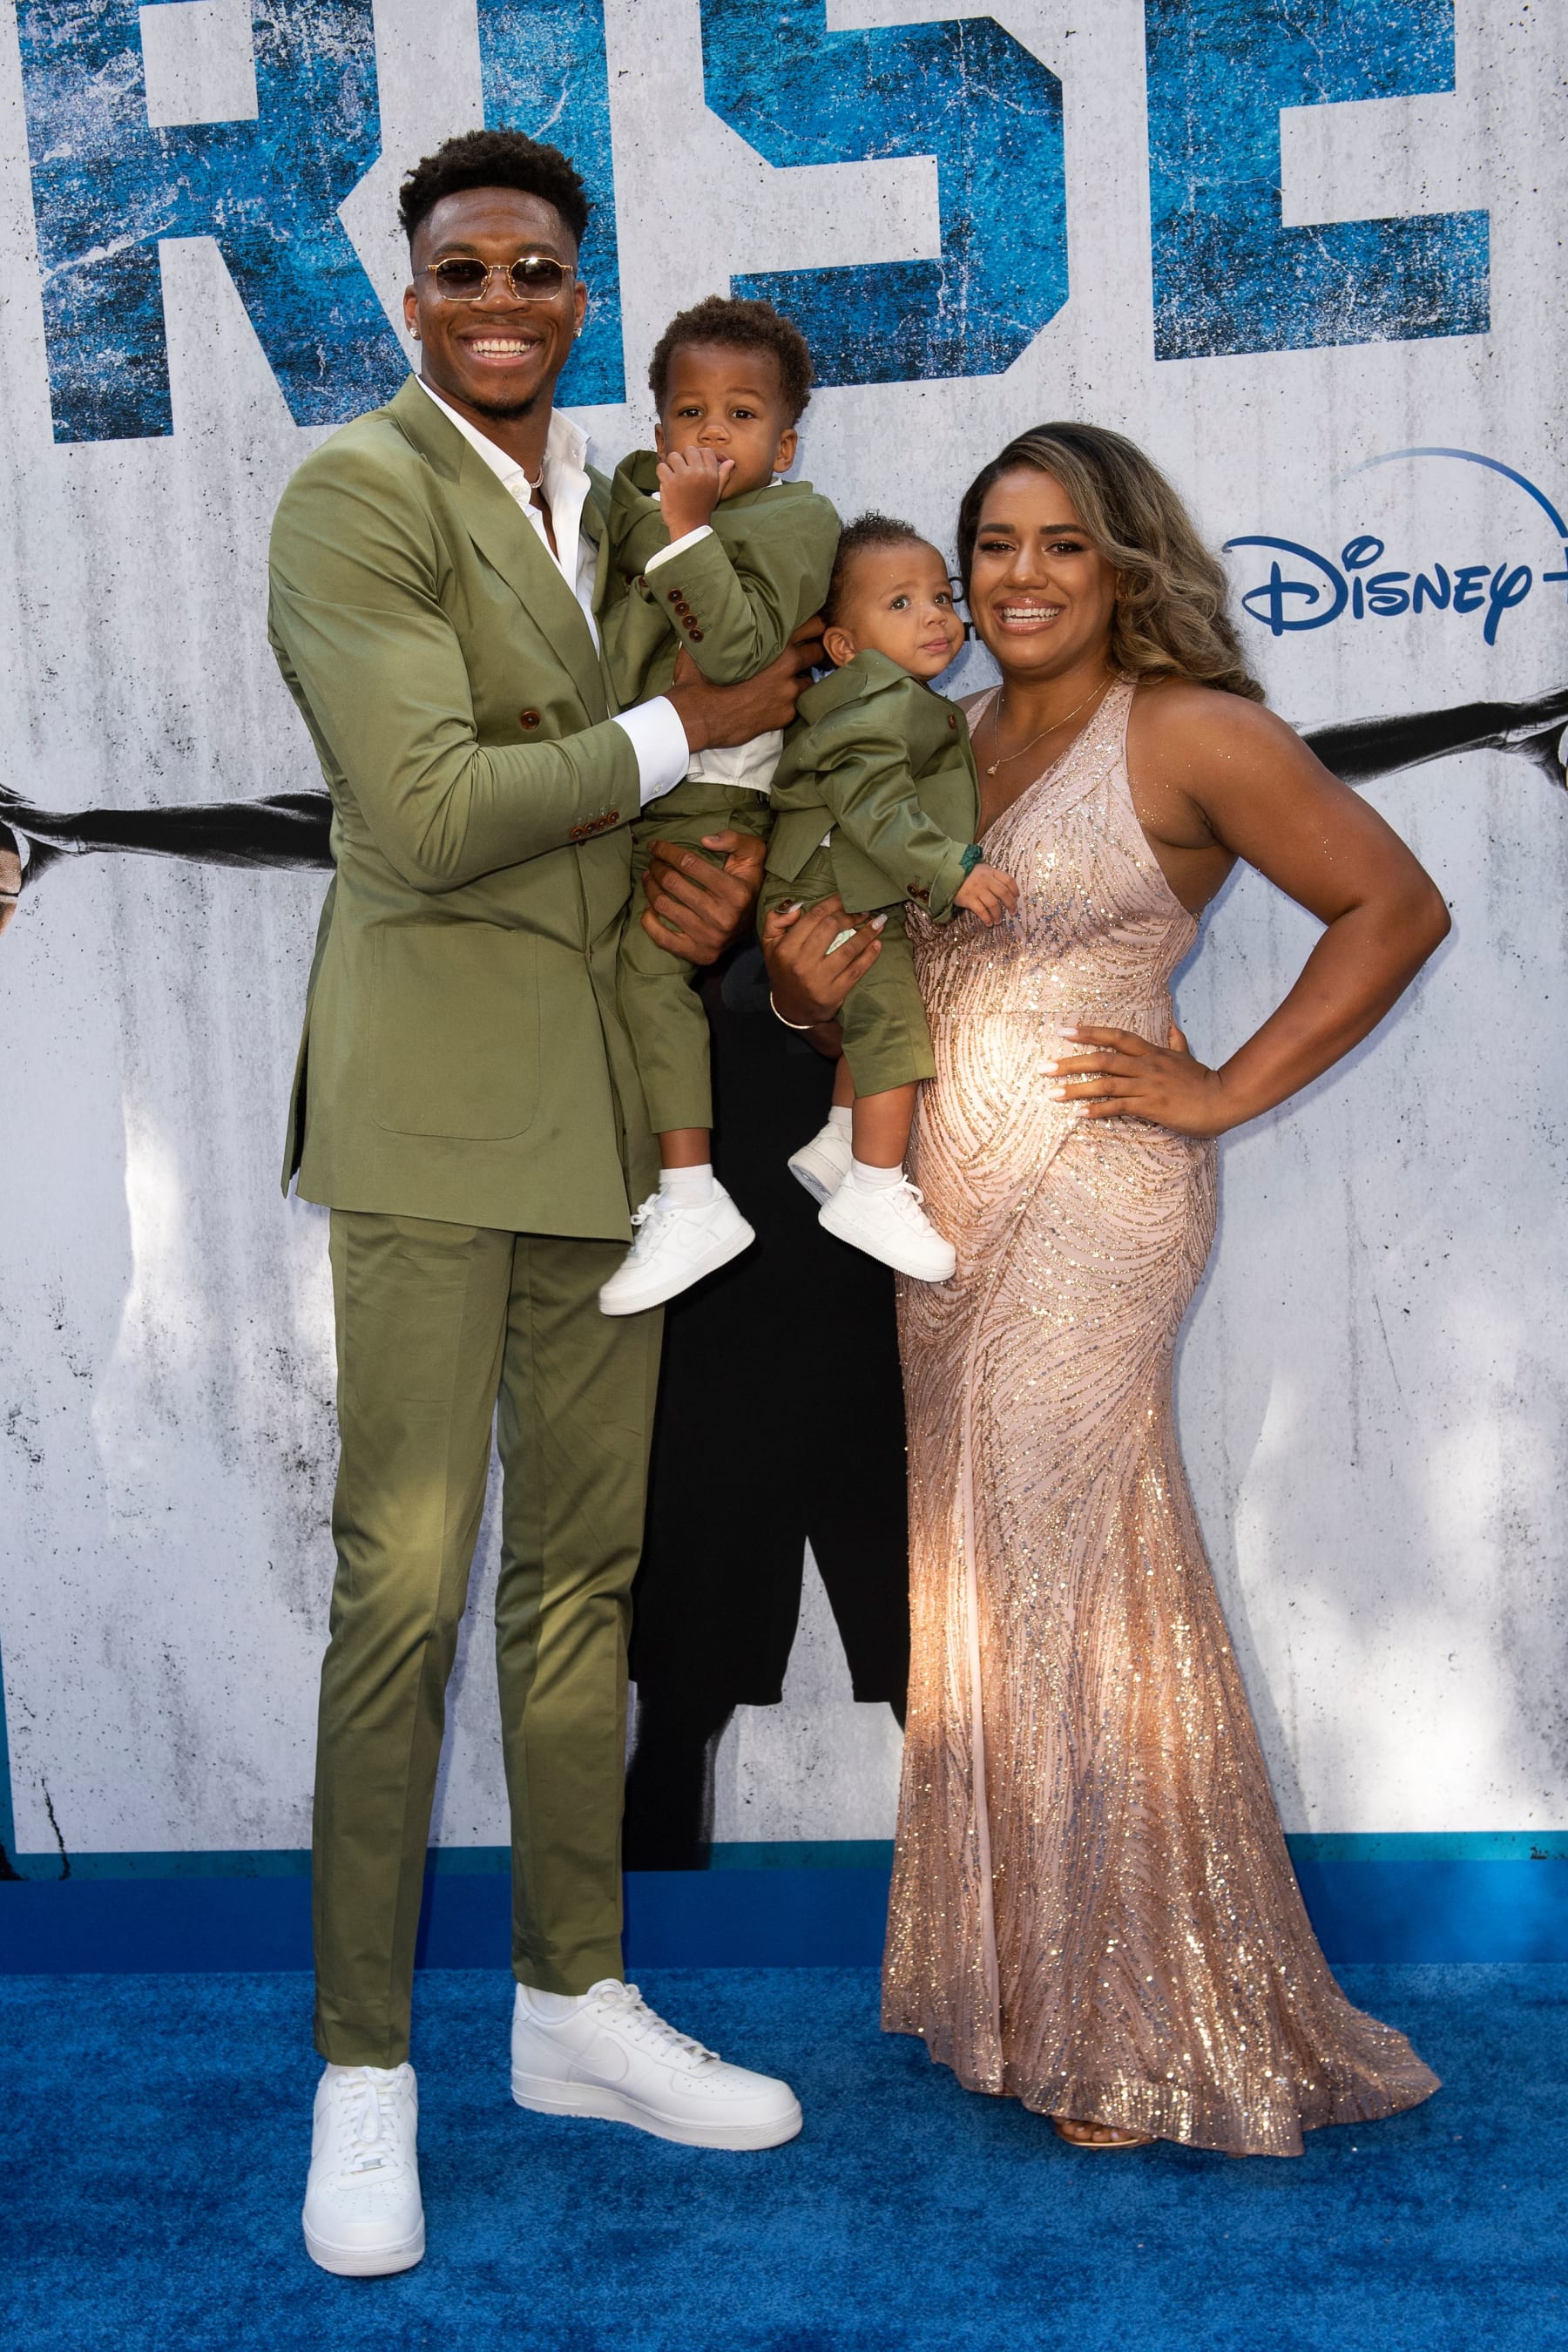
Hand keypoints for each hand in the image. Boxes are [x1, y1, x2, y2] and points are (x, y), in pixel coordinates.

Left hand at [641, 828, 764, 966]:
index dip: (667, 851)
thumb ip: (735, 840)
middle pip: (673, 883)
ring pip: (663, 906)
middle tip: (653, 862)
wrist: (756, 921)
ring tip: (649, 878)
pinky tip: (649, 907)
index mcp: (736, 892)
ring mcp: (710, 938)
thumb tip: (705, 840)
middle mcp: (723, 917)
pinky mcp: (700, 954)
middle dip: (657, 867)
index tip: (655, 846)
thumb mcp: (752, 854)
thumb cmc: (748, 883)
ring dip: (650, 888)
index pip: (689, 864)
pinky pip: (662, 938)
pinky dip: (649, 921)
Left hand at [657, 445, 734, 537]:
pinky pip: (661, 466)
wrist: (689, 526)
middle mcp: (699, 473)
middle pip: (689, 450)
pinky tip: (667, 482)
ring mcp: (683, 476)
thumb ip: (723, 475)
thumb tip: (730, 462)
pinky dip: (661, 473)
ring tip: (674, 477)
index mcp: (711, 474)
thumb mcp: (716, 492)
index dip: (698, 455)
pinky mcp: (670, 481)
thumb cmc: (701, 510)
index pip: (706, 451)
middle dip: (684, 458)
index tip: (693, 464)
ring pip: (674, 456)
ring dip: (671, 465)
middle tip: (682, 471)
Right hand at [667, 617, 823, 752]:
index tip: (814, 627)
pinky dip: (788, 701)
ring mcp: (789, 694)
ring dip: (801, 678)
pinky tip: (774, 700)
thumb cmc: (701, 679)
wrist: (698, 718)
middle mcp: (788, 668)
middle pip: (817, 653)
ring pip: (809, 681)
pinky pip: (796, 705)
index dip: (815, 626)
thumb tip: (716, 615)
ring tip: (787, 679)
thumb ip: (721, 630)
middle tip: (805, 652)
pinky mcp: (784, 716)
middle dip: (813, 652)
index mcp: (775, 644)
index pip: (812, 627)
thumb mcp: (709, 645)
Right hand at [761, 893, 885, 1026]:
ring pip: (848, 948)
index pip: (813, 917)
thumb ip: (776, 920)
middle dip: (850, 915)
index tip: (846, 897)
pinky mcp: (835, 992)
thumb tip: (798, 906)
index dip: (833, 903)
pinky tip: (877, 944)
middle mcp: (802, 963)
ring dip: (866, 933)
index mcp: (786, 949)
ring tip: (878, 922)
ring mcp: (820, 979)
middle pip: (831, 928)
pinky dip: (870, 956)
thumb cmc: (783, 970)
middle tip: (863, 910)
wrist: (792, 1009)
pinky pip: (856, 970)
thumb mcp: (770, 945)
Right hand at [954, 861, 1018, 924]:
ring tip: (999, 921)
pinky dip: (987, 918)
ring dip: (998, 914)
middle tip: (1013, 912)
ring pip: (993, 903)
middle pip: (1003, 892)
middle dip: (1010, 904)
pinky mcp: (968, 899)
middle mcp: (985, 880)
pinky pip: (981, 911)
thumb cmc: (965, 874)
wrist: (946, 875)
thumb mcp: (981, 870)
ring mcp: (977, 890)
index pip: (1008, 880)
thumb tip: (1005, 889)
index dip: (1014, 889)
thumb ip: (992, 876)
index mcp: (990, 872)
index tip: (1017, 897)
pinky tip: (989, 923)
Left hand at [1047, 1021, 1233, 1135]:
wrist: (1223, 1100)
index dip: (1089, 1032)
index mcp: (1151, 1052)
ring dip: (1076, 1089)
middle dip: (1070, 1062)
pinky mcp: (1151, 1106)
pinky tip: (1078, 1114)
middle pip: (1102, 1059)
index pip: (1115, 1036)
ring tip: (1051, 1094)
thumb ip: (1176, 1041)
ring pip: (1105, 1083)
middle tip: (1043, 1067)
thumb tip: (1172, 1024)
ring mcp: (1147, 1085)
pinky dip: (1097, 1110)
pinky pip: (1119, 1107)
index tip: (1063, 1031)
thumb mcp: (1187, 1057)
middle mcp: (1145, 1065)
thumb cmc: (1203, 1081)